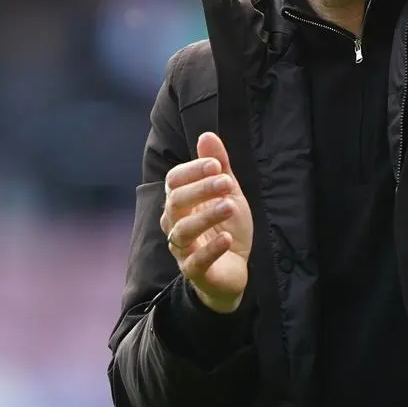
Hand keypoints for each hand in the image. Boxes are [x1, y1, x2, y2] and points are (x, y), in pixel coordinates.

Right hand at [159, 132, 253, 313]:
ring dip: (206, 216)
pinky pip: (195, 262)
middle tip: (227, 183)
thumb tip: (207, 134)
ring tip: (230, 206)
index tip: (216, 164)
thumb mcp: (228, 194)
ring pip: (182, 231)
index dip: (192, 171)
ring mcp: (183, 249)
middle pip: (175, 202)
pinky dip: (210, 250)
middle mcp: (175, 224)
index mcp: (180, 203)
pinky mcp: (195, 272)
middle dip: (201, 189)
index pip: (174, 181)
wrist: (233, 271)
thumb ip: (219, 166)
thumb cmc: (225, 228)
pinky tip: (226, 239)